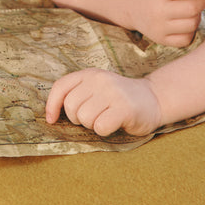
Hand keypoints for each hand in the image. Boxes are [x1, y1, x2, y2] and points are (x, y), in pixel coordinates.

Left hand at [45, 68, 161, 136]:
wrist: (153, 99)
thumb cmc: (118, 99)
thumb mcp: (96, 88)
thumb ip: (77, 94)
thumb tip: (51, 115)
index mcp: (89, 74)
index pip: (61, 87)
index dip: (52, 105)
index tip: (52, 119)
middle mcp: (99, 79)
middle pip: (71, 107)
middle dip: (79, 118)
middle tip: (95, 116)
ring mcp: (112, 92)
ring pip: (85, 118)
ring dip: (93, 125)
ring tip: (105, 118)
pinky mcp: (124, 108)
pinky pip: (100, 127)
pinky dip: (104, 131)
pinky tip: (115, 123)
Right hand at [122, 0, 204, 46]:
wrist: (126, 7)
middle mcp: (157, 12)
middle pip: (192, 8)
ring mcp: (159, 28)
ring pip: (192, 24)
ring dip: (197, 14)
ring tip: (190, 6)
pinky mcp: (162, 40)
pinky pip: (186, 38)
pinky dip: (191, 29)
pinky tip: (185, 20)